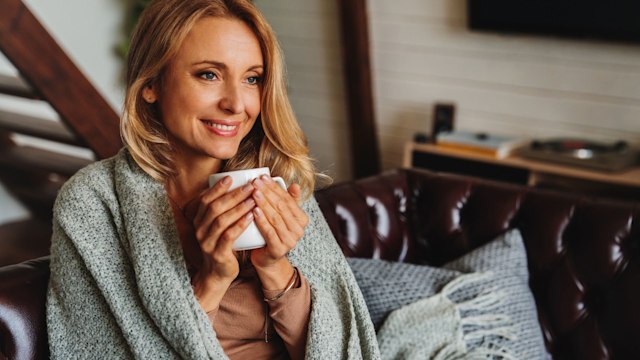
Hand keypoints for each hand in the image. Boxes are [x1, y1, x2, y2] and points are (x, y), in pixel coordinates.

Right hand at [187, 176, 255, 306]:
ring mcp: (207, 242)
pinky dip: (240, 224)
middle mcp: (199, 229)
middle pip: (215, 207)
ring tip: (253, 199)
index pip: (205, 200)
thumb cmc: (223, 243)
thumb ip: (223, 209)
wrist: (218, 272)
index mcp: (198, 220)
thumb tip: (234, 185)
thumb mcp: (219, 225)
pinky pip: (228, 236)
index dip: (217, 188)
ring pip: (221, 220)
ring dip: (239, 207)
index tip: (231, 177)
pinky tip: (251, 216)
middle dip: (233, 195)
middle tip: (250, 186)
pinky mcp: (217, 253)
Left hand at [249, 175, 307, 271]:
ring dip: (264, 204)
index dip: (275, 187)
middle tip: (255, 183)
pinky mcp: (279, 249)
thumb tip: (295, 185)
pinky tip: (254, 211)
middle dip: (267, 193)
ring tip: (253, 193)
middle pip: (281, 207)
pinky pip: (270, 232)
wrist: (267, 258)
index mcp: (302, 219)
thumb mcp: (281, 215)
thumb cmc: (272, 232)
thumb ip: (288, 200)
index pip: (287, 199)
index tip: (262, 177)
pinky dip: (262, 220)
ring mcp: (290, 241)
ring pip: (276, 218)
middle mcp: (299, 230)